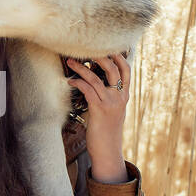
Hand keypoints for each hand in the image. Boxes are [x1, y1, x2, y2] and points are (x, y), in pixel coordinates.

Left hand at [66, 53, 130, 182]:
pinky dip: (78, 82)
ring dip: (81, 67)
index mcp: (124, 95)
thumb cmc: (107, 130)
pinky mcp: (99, 110)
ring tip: (70, 61)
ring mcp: (110, 103)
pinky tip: (70, 81)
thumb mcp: (113, 110)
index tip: (105, 45)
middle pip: (113, 68)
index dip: (117, 55)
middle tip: (85, 48)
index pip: (126, 69)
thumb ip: (110, 95)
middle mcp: (120, 96)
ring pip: (97, 78)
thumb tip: (99, 81)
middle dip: (99, 55)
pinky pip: (88, 90)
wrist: (108, 151)